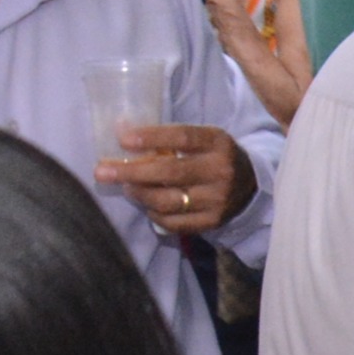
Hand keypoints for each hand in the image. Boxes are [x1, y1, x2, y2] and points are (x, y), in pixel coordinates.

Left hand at [97, 124, 250, 238]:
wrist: (250, 187)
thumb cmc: (213, 157)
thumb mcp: (203, 141)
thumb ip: (170, 140)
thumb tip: (122, 133)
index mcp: (218, 143)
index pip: (183, 137)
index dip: (152, 137)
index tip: (123, 139)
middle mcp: (221, 171)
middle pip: (170, 172)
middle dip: (131, 171)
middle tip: (102, 171)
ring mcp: (218, 199)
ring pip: (168, 201)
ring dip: (140, 194)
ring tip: (127, 187)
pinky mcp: (212, 221)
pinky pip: (173, 222)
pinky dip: (154, 214)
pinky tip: (147, 205)